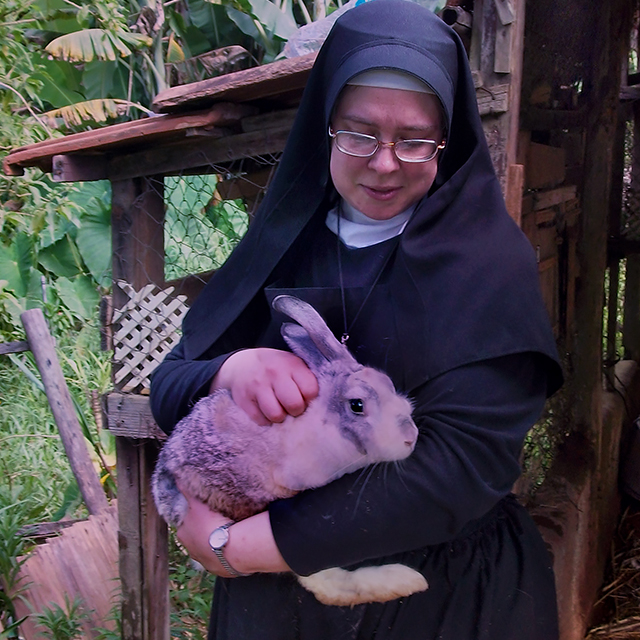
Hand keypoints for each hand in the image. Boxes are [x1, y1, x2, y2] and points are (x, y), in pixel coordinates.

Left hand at [175, 488, 289, 576]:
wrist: (231, 548)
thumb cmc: (211, 524)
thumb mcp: (197, 503)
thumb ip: (186, 489)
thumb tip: (176, 476)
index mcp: (184, 534)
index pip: (185, 523)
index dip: (193, 517)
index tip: (203, 512)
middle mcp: (191, 551)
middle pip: (196, 538)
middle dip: (204, 531)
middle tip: (217, 521)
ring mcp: (206, 562)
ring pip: (208, 550)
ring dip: (215, 543)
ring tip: (228, 533)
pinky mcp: (220, 570)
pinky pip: (222, 559)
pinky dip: (226, 553)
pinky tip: (234, 545)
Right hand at [211, 348, 318, 424]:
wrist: (241, 364)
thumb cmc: (274, 368)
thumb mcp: (292, 365)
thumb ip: (305, 380)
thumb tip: (318, 405)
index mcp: (291, 365)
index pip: (310, 390)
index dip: (310, 400)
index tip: (305, 399)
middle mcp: (274, 373)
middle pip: (294, 405)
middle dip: (296, 411)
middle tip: (293, 408)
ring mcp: (257, 386)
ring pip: (276, 415)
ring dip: (280, 417)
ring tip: (279, 409)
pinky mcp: (244, 400)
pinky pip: (261, 420)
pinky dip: (265, 420)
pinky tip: (265, 410)